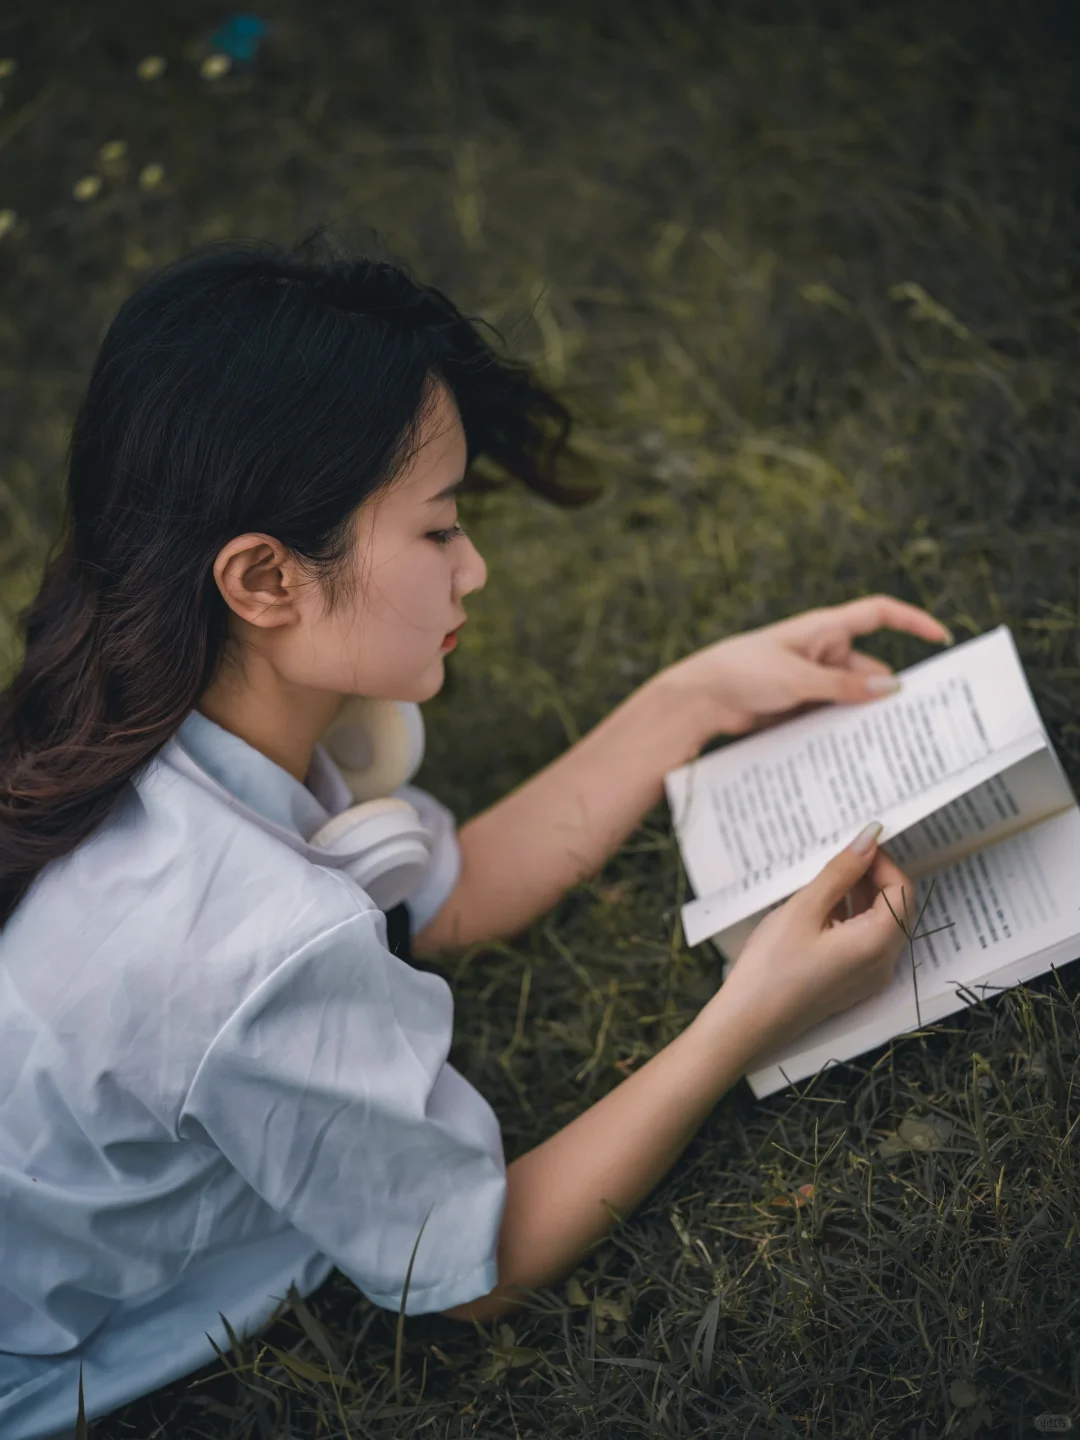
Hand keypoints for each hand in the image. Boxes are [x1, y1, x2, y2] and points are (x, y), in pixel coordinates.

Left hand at [658, 594, 953, 741]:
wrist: (699, 698)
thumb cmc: (743, 671)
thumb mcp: (799, 678)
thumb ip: (844, 687)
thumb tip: (890, 690)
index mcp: (825, 629)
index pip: (879, 615)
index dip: (912, 622)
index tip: (941, 637)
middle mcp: (822, 652)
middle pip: (871, 670)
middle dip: (889, 693)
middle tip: (920, 719)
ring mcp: (812, 680)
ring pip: (852, 699)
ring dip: (864, 717)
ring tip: (892, 743)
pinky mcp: (799, 705)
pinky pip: (831, 716)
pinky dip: (842, 730)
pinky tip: (857, 751)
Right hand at [719, 826, 916, 1058]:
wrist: (747, 1023)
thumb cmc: (772, 966)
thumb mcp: (805, 909)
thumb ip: (841, 871)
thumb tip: (870, 837)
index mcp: (877, 943)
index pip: (901, 891)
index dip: (882, 862)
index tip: (854, 845)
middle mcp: (883, 964)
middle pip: (895, 908)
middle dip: (871, 877)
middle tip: (837, 856)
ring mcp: (869, 978)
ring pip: (880, 925)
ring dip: (859, 897)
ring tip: (823, 879)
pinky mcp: (852, 985)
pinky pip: (864, 943)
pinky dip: (850, 919)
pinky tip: (818, 909)